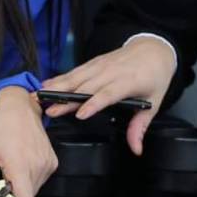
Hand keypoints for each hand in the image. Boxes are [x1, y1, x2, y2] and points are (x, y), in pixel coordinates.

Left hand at [0, 86, 56, 196]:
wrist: (19, 104)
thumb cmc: (0, 123)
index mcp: (20, 165)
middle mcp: (37, 166)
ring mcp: (47, 164)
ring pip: (34, 190)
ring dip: (21, 188)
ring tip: (9, 173)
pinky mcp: (52, 161)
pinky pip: (40, 180)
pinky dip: (29, 179)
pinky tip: (19, 166)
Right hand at [41, 36, 177, 155]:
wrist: (154, 49)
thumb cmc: (154, 76)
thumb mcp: (154, 102)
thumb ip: (140, 126)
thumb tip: (136, 148)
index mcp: (129, 81)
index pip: (109, 93)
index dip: (94, 103)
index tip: (80, 114)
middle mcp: (113, 71)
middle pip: (87, 86)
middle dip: (68, 99)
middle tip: (51, 111)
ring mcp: (102, 65)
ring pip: (78, 76)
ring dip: (59, 86)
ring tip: (42, 96)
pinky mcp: (95, 61)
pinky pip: (76, 70)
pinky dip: (61, 77)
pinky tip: (47, 84)